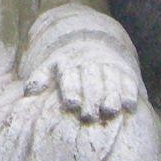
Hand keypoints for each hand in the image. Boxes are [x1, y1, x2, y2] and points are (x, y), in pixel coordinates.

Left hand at [25, 50, 141, 122]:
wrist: (90, 43)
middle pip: (91, 81)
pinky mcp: (124, 71)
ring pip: (111, 80)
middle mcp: (90, 63)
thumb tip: (30, 90)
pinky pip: (128, 81)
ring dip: (111, 95)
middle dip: (91, 97)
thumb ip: (39, 78)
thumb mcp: (50, 67)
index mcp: (69, 64)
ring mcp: (108, 66)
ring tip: (110, 111)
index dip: (71, 89)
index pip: (69, 76)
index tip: (72, 104)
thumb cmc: (65, 65)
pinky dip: (130, 92)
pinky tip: (129, 106)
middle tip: (89, 116)